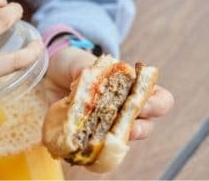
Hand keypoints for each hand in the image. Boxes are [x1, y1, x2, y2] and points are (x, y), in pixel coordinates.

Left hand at [41, 47, 173, 140]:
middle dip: (140, 128)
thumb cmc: (73, 65)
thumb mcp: (79, 62)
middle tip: (128, 126)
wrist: (49, 74)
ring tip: (106, 138)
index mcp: (134, 88)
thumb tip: (88, 80)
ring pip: (123, 141)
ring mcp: (108, 125)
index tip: (140, 103)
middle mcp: (126, 110)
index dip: (155, 105)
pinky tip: (83, 146)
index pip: (160, 100)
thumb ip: (87, 70)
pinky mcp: (88, 135)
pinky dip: (91, 149)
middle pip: (147, 126)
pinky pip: (96, 149)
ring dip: (116, 141)